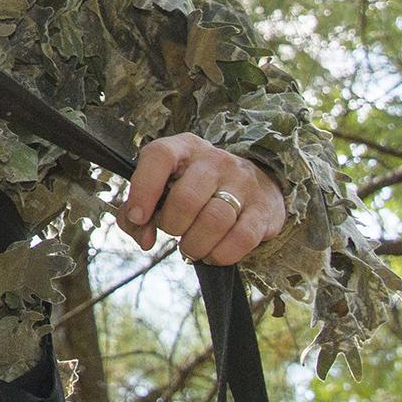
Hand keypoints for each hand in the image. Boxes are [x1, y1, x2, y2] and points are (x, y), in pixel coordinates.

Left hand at [120, 133, 285, 265]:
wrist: (253, 181)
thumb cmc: (195, 187)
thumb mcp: (163, 188)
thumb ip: (138, 214)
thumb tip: (145, 239)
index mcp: (183, 147)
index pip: (159, 156)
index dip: (143, 189)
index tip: (138, 217)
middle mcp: (215, 160)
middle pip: (186, 198)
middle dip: (171, 225)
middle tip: (173, 231)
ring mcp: (242, 182)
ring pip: (214, 221)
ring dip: (195, 244)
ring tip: (191, 247)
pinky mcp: (263, 208)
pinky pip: (241, 238)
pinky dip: (221, 254)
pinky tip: (213, 254)